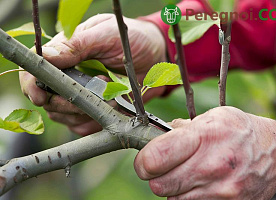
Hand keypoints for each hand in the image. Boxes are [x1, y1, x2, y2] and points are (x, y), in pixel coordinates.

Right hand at [19, 14, 165, 135]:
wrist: (156, 56)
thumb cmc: (133, 39)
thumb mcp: (106, 34)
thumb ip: (77, 44)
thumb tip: (46, 56)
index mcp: (65, 54)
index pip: (36, 72)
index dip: (33, 85)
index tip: (41, 96)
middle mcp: (67, 77)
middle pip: (48, 99)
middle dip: (68, 102)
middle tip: (95, 92)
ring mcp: (79, 95)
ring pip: (63, 116)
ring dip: (85, 111)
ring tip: (111, 96)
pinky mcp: (92, 111)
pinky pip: (82, 126)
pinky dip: (94, 121)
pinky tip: (111, 108)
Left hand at [134, 106, 275, 199]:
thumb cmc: (240, 131)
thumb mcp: (213, 117)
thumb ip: (182, 128)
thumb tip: (157, 137)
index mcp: (204, 136)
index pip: (155, 157)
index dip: (143, 161)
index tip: (145, 159)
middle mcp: (212, 165)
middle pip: (159, 185)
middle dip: (155, 176)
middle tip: (163, 166)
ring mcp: (221, 190)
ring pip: (173, 199)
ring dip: (173, 187)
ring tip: (187, 172)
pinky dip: (188, 197)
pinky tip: (199, 183)